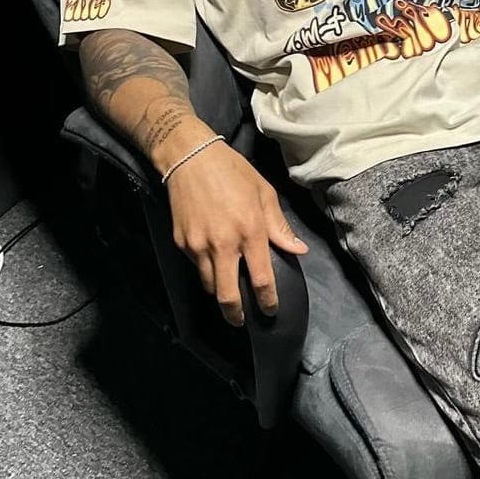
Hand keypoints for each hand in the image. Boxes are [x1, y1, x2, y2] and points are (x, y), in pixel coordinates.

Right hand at [165, 142, 307, 325]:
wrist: (189, 157)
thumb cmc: (232, 171)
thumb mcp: (264, 193)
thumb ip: (279, 226)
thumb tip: (298, 250)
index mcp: (250, 231)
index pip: (262, 278)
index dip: (268, 300)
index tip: (271, 309)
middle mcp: (223, 244)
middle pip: (228, 296)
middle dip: (236, 315)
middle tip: (242, 321)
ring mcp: (198, 245)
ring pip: (209, 285)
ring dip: (219, 293)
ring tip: (228, 293)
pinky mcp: (181, 242)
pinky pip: (195, 267)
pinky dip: (205, 270)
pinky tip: (212, 262)